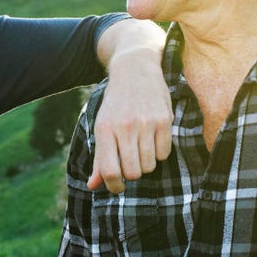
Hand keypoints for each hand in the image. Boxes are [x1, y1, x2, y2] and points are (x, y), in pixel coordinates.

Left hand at [88, 47, 171, 192]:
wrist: (135, 69)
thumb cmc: (116, 103)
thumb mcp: (102, 126)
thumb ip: (99, 158)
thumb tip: (92, 186)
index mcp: (104, 129)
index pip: (109, 171)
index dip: (114, 186)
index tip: (117, 186)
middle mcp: (124, 127)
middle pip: (133, 173)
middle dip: (132, 173)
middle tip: (130, 161)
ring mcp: (145, 124)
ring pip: (149, 166)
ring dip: (146, 163)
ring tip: (141, 147)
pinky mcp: (164, 120)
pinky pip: (164, 154)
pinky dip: (159, 152)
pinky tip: (153, 139)